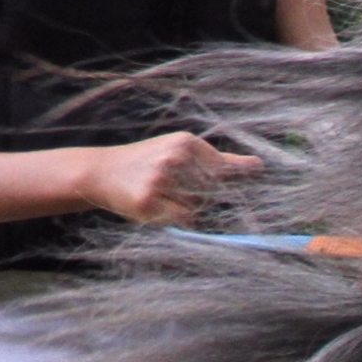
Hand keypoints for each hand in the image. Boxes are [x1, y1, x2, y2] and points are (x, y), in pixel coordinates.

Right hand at [81, 132, 263, 225]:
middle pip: (213, 192)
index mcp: (185, 142)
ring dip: (187, 209)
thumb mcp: (179, 152)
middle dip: (203, 197)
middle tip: (177, 190)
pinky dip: (178, 219)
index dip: (241, 174)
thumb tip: (259, 166)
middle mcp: (175, 158)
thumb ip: (218, 162)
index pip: (223, 167)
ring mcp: (161, 180)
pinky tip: (160, 208)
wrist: (102, 172)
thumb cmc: (148, 163)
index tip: (258, 172)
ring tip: (162, 196)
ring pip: (198, 207)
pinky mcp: (149, 202)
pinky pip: (182, 219)